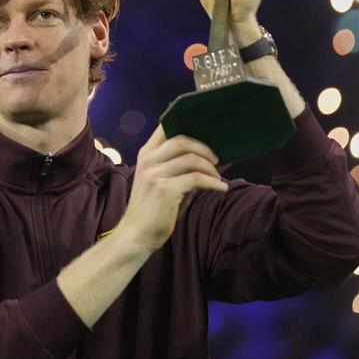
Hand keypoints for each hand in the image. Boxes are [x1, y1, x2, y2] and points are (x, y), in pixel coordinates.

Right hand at [119, 125, 227, 251]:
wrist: (137, 235)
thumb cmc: (155, 208)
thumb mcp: (167, 182)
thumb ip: (185, 168)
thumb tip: (218, 158)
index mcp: (146, 154)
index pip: (165, 127)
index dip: (187, 123)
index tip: (206, 131)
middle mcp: (148, 160)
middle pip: (182, 140)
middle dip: (205, 148)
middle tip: (217, 160)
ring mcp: (155, 174)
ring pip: (192, 159)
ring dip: (210, 168)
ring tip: (218, 178)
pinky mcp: (165, 189)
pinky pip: (196, 178)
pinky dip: (213, 183)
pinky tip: (221, 188)